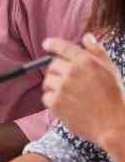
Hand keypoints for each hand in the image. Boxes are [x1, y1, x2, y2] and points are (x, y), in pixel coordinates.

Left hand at [42, 34, 124, 149]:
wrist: (115, 125)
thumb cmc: (114, 97)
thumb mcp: (110, 70)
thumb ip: (97, 51)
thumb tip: (87, 36)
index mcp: (86, 61)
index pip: (63, 47)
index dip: (53, 44)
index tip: (47, 44)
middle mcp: (72, 72)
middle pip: (52, 65)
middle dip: (58, 72)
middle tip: (68, 83)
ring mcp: (63, 87)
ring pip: (48, 81)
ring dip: (55, 87)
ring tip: (71, 96)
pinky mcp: (56, 102)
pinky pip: (46, 97)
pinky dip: (53, 101)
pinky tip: (68, 106)